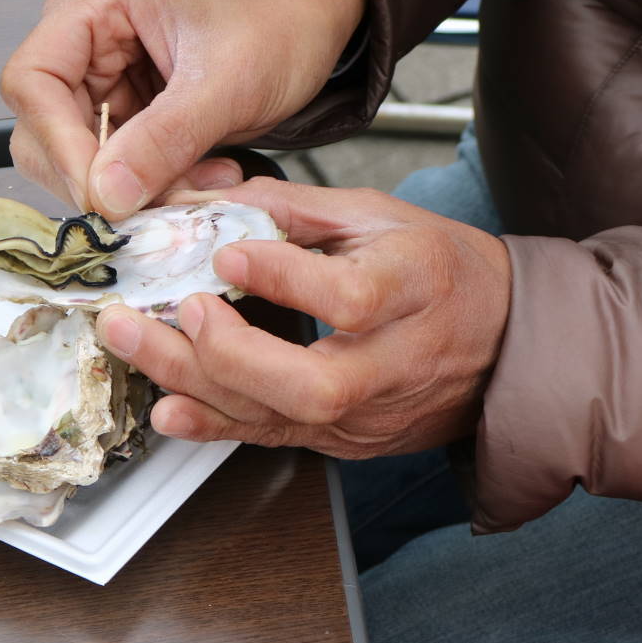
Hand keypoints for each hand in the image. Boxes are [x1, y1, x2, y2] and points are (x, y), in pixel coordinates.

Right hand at [0, 0, 364, 218]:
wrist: (311, 14)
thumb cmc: (280, 21)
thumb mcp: (229, 84)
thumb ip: (164, 140)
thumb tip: (105, 196)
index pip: (34, 80)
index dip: (59, 145)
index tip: (102, 197)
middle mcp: (86, 25)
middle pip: (44, 120)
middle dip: (96, 174)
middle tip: (154, 205)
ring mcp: (103, 63)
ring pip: (79, 148)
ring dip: (131, 185)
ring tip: (199, 185)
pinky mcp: (126, 97)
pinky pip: (116, 156)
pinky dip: (152, 180)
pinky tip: (200, 176)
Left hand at [97, 179, 511, 457]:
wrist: (506, 345)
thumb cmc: (445, 272)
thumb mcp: (383, 217)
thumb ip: (296, 210)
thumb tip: (212, 202)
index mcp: (417, 286)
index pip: (351, 297)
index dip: (283, 278)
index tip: (226, 253)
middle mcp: (398, 359)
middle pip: (313, 383)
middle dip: (228, 353)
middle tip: (178, 309)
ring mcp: (374, 411)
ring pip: (284, 417)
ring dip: (197, 383)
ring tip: (135, 340)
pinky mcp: (352, 440)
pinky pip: (277, 438)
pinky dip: (214, 424)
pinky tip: (167, 406)